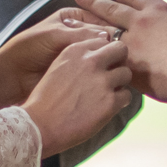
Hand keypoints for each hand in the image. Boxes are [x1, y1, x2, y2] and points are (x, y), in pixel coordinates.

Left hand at [0, 12, 117, 106]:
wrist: (11, 75)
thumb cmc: (28, 49)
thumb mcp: (55, 36)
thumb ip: (82, 35)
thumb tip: (109, 36)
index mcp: (71, 18)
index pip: (98, 19)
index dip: (111, 26)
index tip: (125, 34)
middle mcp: (77, 34)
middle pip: (102, 37)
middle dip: (112, 44)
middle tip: (127, 52)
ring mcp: (78, 53)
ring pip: (100, 54)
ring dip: (109, 60)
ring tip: (122, 64)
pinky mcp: (77, 71)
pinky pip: (94, 69)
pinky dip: (102, 72)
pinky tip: (112, 75)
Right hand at [21, 37, 132, 156]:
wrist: (40, 126)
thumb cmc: (45, 100)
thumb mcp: (58, 68)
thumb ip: (78, 60)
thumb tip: (99, 58)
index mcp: (75, 50)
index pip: (104, 41)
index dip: (105, 53)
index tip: (101, 65)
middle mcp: (91, 61)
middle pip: (121, 50)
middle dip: (119, 61)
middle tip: (112, 75)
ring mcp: (102, 81)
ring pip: (126, 73)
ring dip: (120, 83)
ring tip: (108, 94)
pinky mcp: (109, 102)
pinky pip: (127, 96)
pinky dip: (120, 102)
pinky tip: (107, 107)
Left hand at [72, 0, 166, 102]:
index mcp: (165, 13)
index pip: (143, 1)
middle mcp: (144, 23)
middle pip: (114, 9)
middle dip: (96, 3)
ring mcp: (133, 43)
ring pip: (102, 29)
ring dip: (84, 24)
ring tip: (69, 18)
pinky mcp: (127, 64)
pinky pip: (103, 56)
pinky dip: (89, 53)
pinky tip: (75, 53)